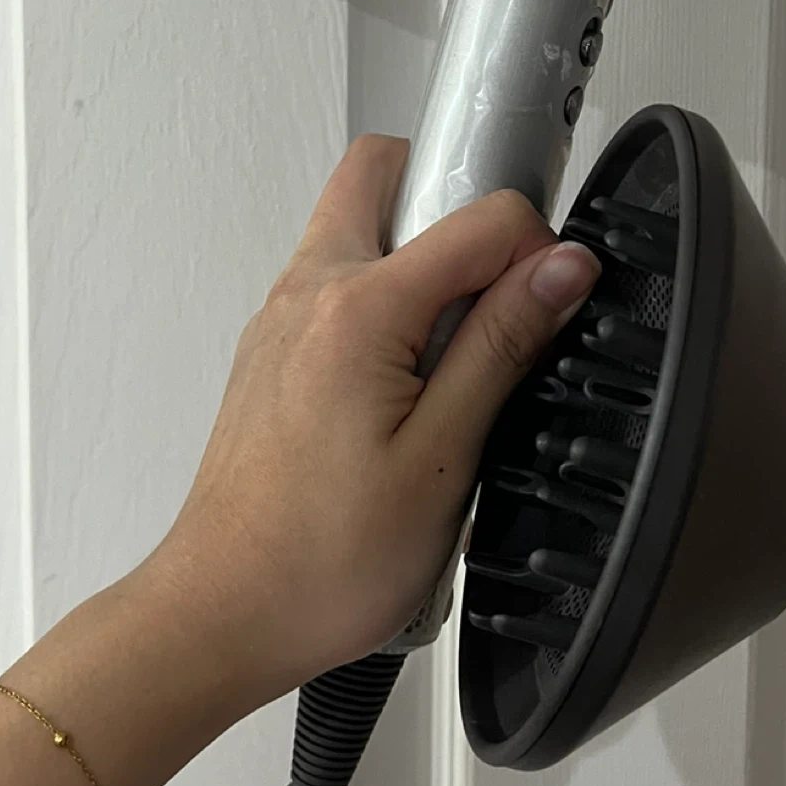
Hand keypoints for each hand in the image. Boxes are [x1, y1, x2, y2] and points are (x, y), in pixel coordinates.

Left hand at [150, 135, 601, 692]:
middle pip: (386, 172)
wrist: (224, 613)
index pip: (480, 216)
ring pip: (359, 226)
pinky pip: (338, 282)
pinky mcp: (274, 349)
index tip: (550, 305)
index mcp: (358, 308)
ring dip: (419, 257)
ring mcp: (282, 317)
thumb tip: (562, 266)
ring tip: (458, 353)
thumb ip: (503, 344)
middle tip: (498, 284)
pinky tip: (411, 385)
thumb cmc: (323, 558)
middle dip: (453, 199)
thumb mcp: (445, 454)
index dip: (535, 249)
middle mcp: (308, 291)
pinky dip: (386, 299)